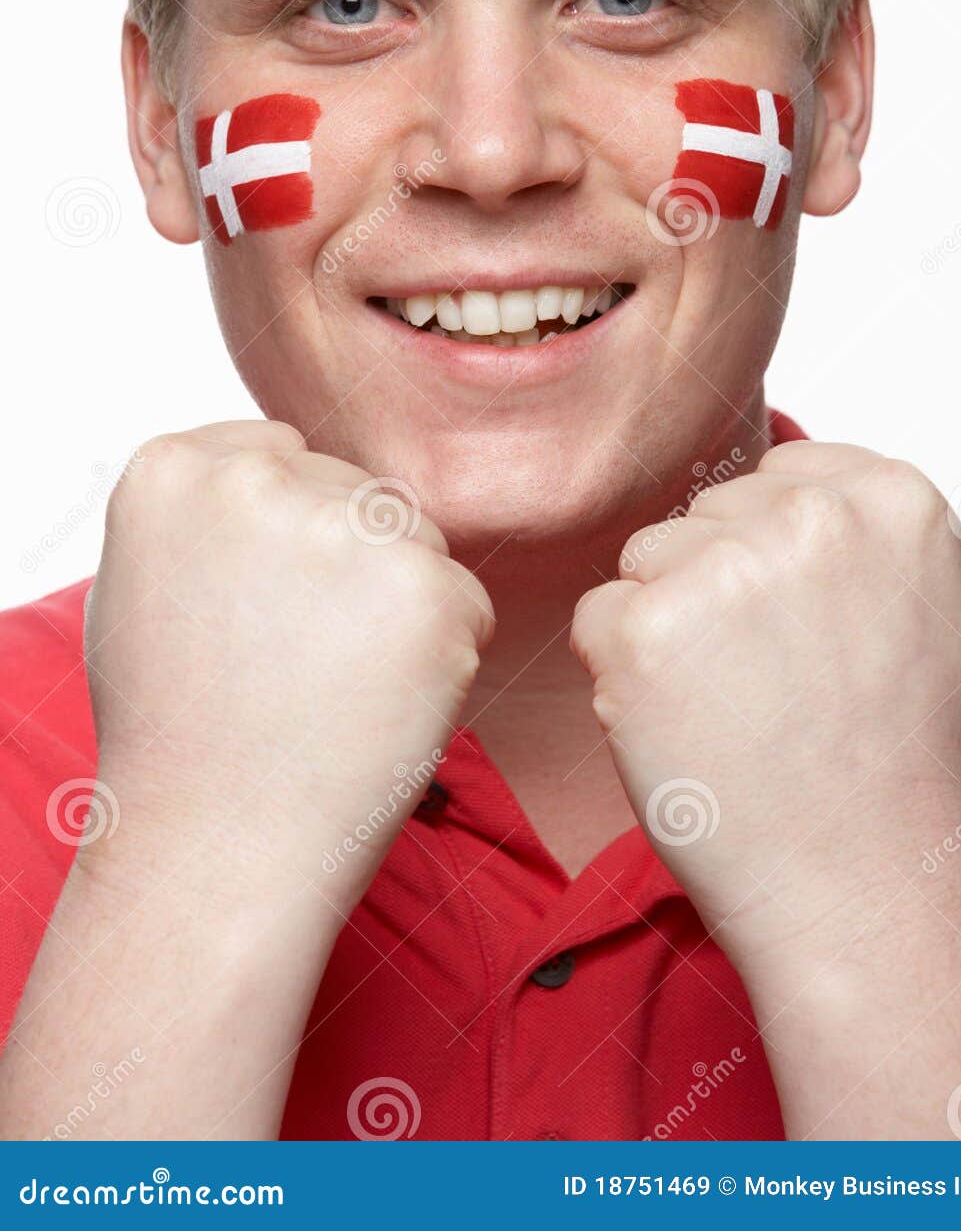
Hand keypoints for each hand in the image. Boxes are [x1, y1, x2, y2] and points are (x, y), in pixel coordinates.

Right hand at [83, 419, 492, 911]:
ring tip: (332, 692)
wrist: (213, 853)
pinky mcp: (423, 585)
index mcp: (174, 469)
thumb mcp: (145, 585)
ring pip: (416, 545)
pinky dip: (444, 659)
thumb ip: (209, 510)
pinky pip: (466, 603)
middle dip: (350, 570)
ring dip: (400, 610)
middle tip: (298, 667)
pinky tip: (378, 712)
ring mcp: (343, 528)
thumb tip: (278, 463)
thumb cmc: (179, 736)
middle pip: (356, 496)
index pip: (285, 457)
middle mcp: (255, 480)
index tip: (263, 612)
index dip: (289, 543)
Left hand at [570, 441, 960, 967]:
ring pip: (647, 560)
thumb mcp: (940, 614)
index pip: (777, 477)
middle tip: (769, 686)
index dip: (769, 557)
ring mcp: (725, 568)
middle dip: (717, 590)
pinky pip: (599, 617)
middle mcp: (811, 519)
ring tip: (731, 711)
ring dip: (666, 627)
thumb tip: (804, 494)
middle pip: (708, 517)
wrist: (858, 887)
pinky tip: (683, 727)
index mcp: (891, 501)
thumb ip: (872, 536)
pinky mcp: (646, 627)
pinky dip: (620, 673)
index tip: (793, 627)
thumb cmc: (899, 767)